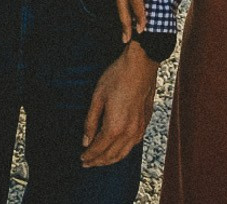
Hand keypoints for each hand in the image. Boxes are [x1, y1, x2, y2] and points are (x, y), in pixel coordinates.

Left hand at [80, 40, 157, 167]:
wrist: (141, 64)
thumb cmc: (117, 77)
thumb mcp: (97, 97)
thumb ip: (90, 122)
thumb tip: (85, 141)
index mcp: (114, 127)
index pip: (99, 149)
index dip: (89, 156)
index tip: (81, 159)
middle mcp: (129, 132)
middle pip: (111, 155)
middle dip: (98, 161)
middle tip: (87, 163)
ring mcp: (139, 128)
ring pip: (124, 153)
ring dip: (111, 159)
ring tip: (100, 160)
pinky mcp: (145, 123)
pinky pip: (133, 144)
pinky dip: (123, 151)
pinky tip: (117, 148)